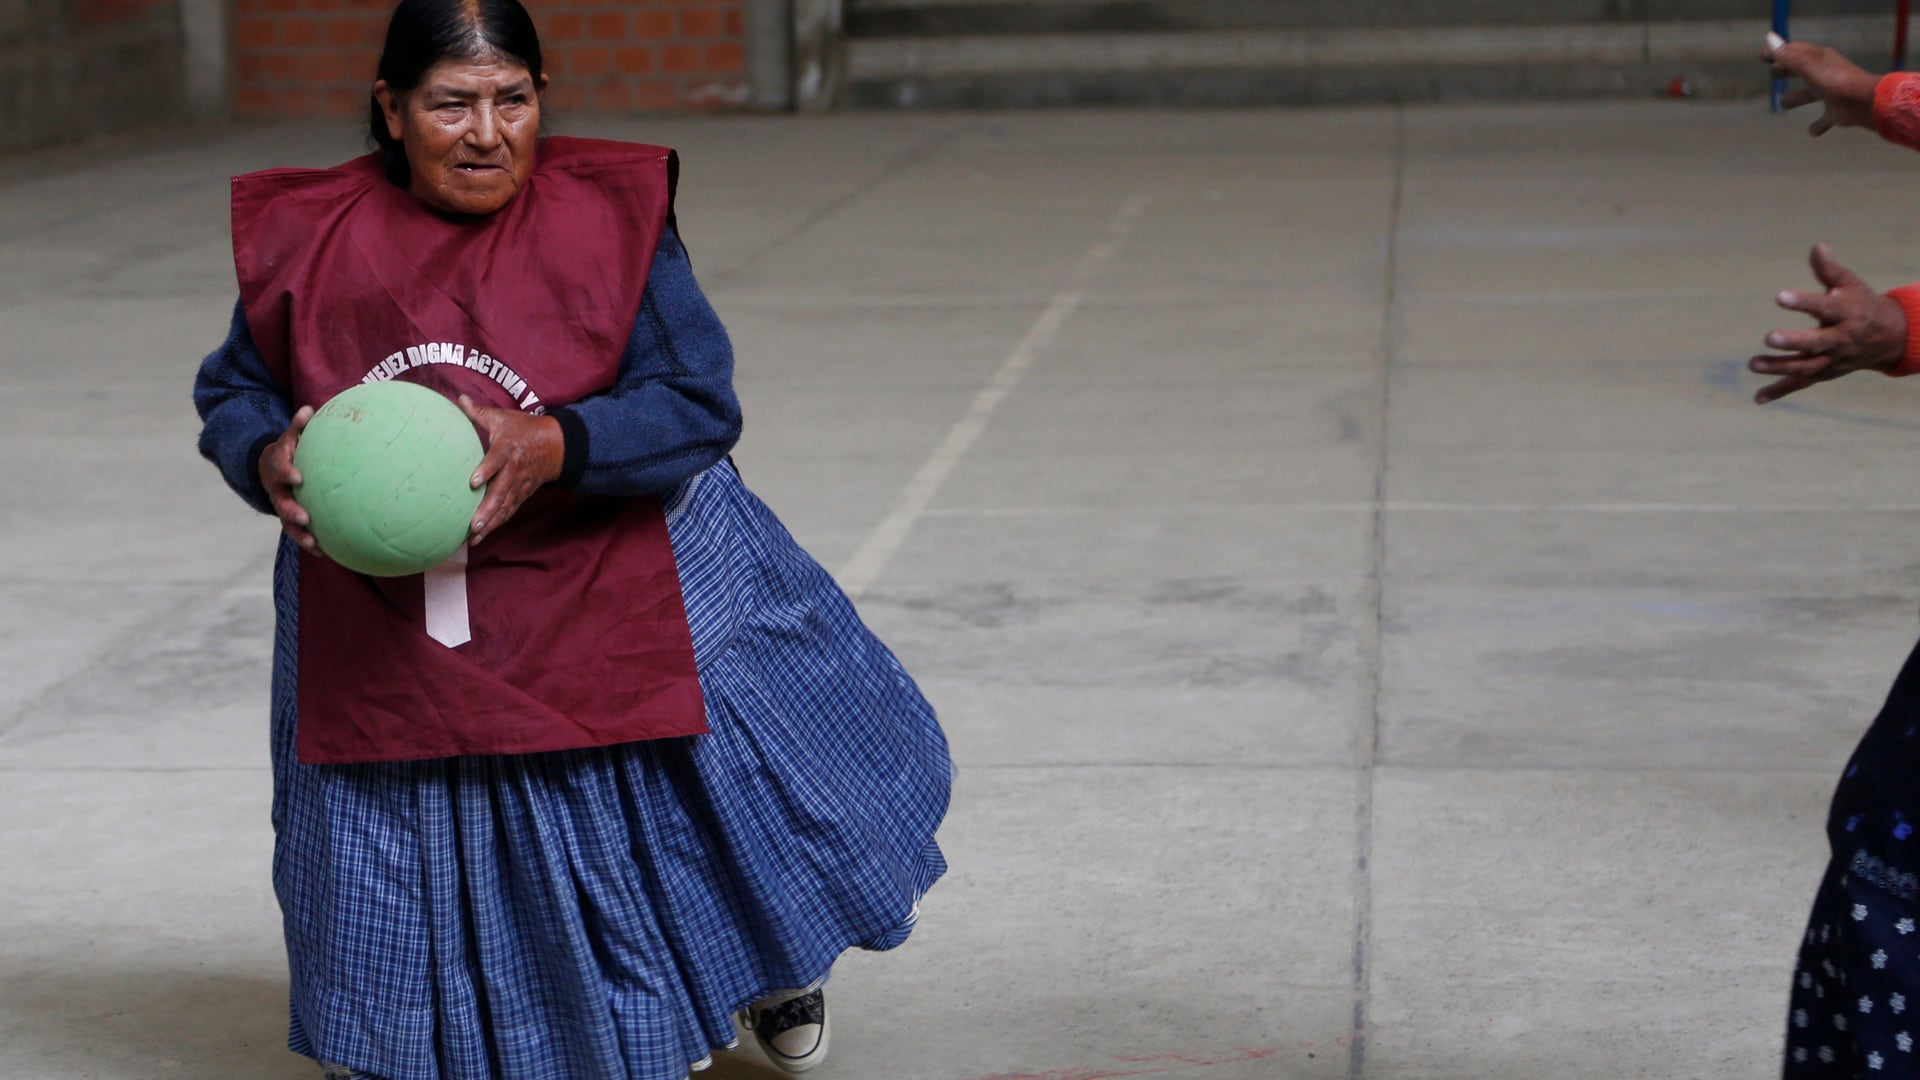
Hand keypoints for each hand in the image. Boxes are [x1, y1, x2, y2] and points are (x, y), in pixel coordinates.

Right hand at [261, 405, 319, 552]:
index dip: (287, 473)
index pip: (280, 469)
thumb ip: (299, 426)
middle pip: (281, 502)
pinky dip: (309, 542)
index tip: (298, 477)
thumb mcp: (291, 436)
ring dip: (299, 535)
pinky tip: (326, 552)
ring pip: (287, 523)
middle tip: (304, 517)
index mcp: (278, 467)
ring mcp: (282, 505)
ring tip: (314, 544)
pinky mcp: (290, 518)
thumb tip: (308, 409)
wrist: (270, 466)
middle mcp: (277, 489)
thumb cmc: (290, 449)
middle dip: (291, 511)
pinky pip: (298, 532)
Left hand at [459, 394, 562, 545]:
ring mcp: (519, 486)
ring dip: (490, 523)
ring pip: (504, 507)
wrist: (556, 446)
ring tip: (473, 536)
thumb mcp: (503, 417)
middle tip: (473, 524)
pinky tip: (479, 538)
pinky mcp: (521, 495)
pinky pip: (507, 512)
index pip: (497, 461)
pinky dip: (495, 525)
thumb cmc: (524, 430)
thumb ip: (479, 413)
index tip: (473, 482)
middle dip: (487, 510)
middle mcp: (514, 471)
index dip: (486, 471)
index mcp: (508, 450)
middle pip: (501, 493)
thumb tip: (459, 399)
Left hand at [1750, 244, 1907, 402]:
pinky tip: (1757, 398)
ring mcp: (1833, 360)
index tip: (1780, 296)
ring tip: (1753, 364)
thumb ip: (1828, 270)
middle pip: (1817, 343)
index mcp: (1846, 313)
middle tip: (1768, 338)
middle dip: (1794, 342)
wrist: (1889, 337)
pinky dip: (1780, 391)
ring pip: (1806, 368)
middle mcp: (1841, 339)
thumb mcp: (1850, 284)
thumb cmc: (1861, 304)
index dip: (1803, 302)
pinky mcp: (1824, 373)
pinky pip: (1801, 384)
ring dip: (1779, 368)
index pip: (1824, 308)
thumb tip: (1816, 246)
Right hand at [1767, 41, 1878, 135]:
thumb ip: (1788, 56)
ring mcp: (1830, 94)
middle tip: (1772, 72)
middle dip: (1787, 70)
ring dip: (1797, 98)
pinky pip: (1824, 119)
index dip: (1779, 52)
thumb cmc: (1834, 81)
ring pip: (1810, 95)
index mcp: (1819, 60)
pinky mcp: (1835, 112)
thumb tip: (1770, 38)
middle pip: (1802, 71)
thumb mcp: (1808, 67)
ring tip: (1783, 103)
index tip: (1762, 54)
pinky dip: (1818, 125)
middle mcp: (1824, 74)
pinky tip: (1810, 132)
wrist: (1864, 101)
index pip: (1795, 52)